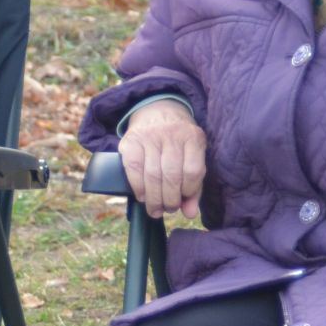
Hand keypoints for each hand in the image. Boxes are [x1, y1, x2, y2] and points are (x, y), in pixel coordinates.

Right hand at [117, 101, 207, 218]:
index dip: (189, 192)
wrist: (157, 111)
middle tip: (168, 209)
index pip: (193, 171)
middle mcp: (171, 134)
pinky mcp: (131, 140)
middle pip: (171, 175)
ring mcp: (149, 136)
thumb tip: (190, 213)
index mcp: (192, 137)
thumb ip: (194, 185)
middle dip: (169, 200)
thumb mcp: (192, 156)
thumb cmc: (178, 142)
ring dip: (154, 199)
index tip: (183, 201)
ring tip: (155, 209)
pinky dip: (138, 187)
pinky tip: (142, 197)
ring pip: (152, 175)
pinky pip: (133, 169)